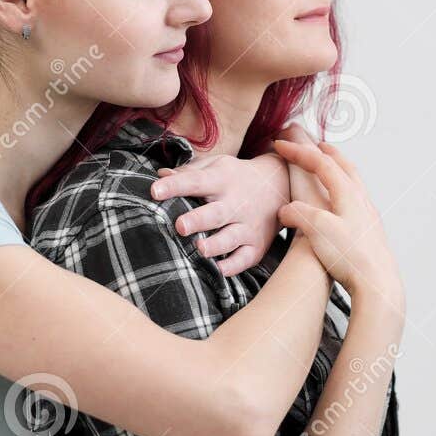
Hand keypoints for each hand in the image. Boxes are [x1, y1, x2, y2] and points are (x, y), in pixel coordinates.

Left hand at [150, 151, 288, 276]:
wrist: (281, 185)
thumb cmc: (236, 177)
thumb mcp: (216, 165)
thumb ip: (189, 172)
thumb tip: (161, 176)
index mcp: (222, 180)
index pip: (196, 181)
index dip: (175, 186)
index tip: (155, 191)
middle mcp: (236, 203)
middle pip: (216, 213)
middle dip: (198, 220)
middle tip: (180, 226)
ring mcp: (248, 226)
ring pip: (232, 238)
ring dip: (216, 245)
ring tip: (200, 249)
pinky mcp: (256, 245)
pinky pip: (246, 258)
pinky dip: (234, 266)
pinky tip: (219, 270)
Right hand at [271, 139, 401, 306]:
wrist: (376, 284)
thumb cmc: (350, 257)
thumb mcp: (317, 230)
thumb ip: (299, 214)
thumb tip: (287, 211)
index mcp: (348, 193)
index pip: (321, 163)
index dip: (298, 152)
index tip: (280, 144)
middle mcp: (361, 200)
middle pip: (343, 166)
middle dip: (325, 153)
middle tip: (314, 145)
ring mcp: (368, 215)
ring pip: (353, 182)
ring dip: (339, 169)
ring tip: (329, 168)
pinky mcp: (369, 232)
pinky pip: (357, 200)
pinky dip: (345, 190)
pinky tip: (341, 203)